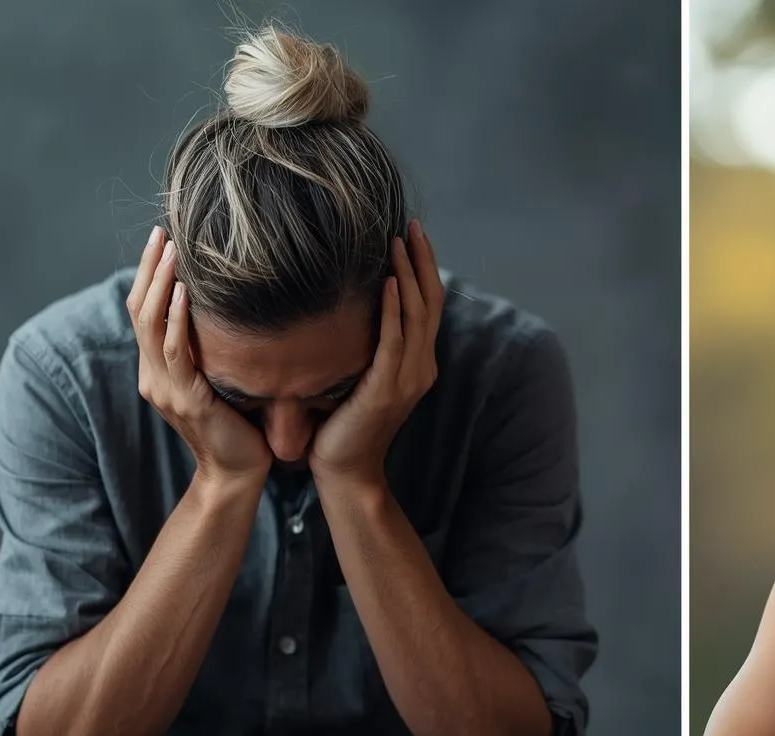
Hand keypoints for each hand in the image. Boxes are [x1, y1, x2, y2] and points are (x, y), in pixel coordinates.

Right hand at [128, 229, 270, 485]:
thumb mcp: (223, 378)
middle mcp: (152, 375)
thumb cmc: (241, 426)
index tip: (162, 239)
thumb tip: (232, 307)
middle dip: (149, 268)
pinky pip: (175, 351)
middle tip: (162, 231)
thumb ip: (214, 350)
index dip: (149, 274)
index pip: (144, 311)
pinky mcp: (185, 399)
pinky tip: (185, 291)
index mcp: (158, 369)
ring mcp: (164, 388)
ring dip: (161, 283)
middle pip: (139, 309)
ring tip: (171, 249)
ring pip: (151, 324)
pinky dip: (178, 318)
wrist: (238, 474)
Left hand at [309, 219, 444, 486]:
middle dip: (421, 260)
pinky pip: (394, 341)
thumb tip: (349, 306)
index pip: (429, 305)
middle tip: (410, 224)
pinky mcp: (387, 388)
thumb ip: (368, 346)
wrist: (345, 472)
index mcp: (419, 363)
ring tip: (398, 241)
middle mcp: (421, 367)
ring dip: (409, 275)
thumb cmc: (344, 426)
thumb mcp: (361, 377)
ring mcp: (408, 379)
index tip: (411, 233)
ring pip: (416, 315)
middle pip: (430, 302)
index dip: (424, 268)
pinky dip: (394, 309)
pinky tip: (389, 282)